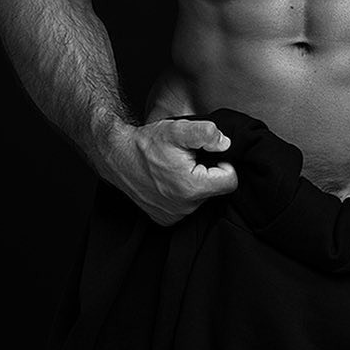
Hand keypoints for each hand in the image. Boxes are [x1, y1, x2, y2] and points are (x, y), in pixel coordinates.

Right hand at [106, 118, 237, 225]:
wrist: (118, 157)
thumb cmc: (146, 144)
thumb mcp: (177, 130)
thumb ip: (206, 133)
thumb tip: (225, 144)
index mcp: (191, 187)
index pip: (230, 181)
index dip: (224, 164)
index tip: (210, 155)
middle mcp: (184, 207)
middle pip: (215, 190)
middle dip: (207, 174)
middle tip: (189, 160)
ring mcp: (174, 216)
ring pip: (201, 199)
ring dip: (194, 184)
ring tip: (177, 169)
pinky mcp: (165, 219)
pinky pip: (186, 207)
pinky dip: (182, 194)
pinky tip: (169, 181)